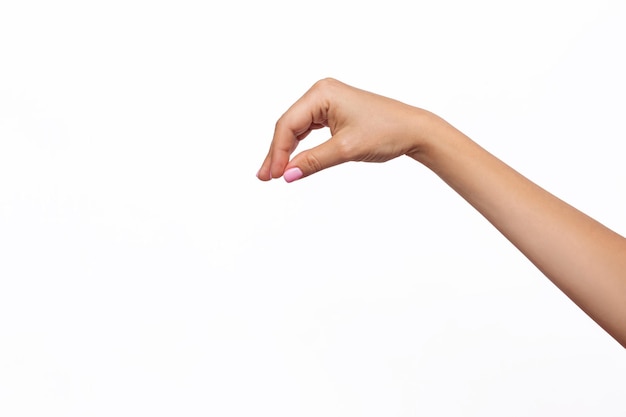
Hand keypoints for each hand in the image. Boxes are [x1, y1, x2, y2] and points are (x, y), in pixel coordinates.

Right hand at [257, 78, 431, 181]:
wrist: (413, 130)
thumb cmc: (386, 131)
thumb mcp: (346, 149)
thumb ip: (313, 161)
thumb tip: (287, 175)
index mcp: (322, 93)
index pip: (288, 124)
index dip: (277, 152)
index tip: (273, 176)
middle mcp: (321, 92)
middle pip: (289, 125)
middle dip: (277, 152)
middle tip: (265, 177)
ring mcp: (327, 101)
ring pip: (296, 129)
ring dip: (286, 151)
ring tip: (274, 172)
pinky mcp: (333, 112)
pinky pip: (309, 130)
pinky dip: (300, 146)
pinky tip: (292, 160)